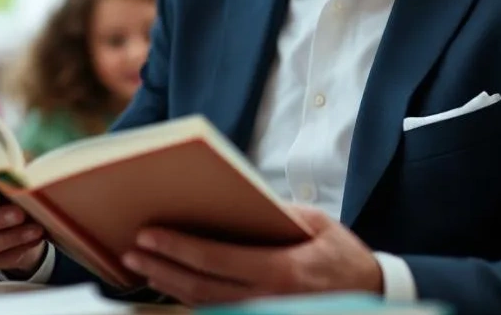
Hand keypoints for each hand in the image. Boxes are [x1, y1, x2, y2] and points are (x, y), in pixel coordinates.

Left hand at [121, 205, 382, 305]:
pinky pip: (216, 311)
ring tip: (138, 264)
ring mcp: (264, 314)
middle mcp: (269, 300)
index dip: (179, 248)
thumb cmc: (342, 254)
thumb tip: (232, 198)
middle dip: (161, 267)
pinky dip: (186, 297)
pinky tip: (165, 281)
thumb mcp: (318, 224)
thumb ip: (276, 212)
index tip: (149, 234)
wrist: (371, 294)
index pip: (219, 261)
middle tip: (130, 249)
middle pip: (201, 286)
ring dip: (166, 284)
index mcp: (284, 271)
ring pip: (203, 304)